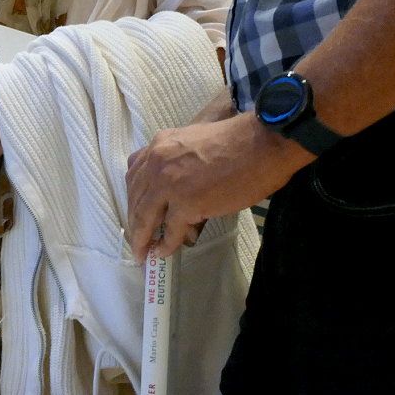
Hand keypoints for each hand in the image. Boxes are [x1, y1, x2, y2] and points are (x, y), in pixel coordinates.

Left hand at [124, 112, 311, 259]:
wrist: (261, 143)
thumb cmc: (238, 141)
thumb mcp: (194, 141)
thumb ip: (177, 161)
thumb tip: (176, 190)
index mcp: (159, 146)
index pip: (134, 177)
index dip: (133, 199)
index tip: (134, 213)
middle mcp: (157, 164)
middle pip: (136, 199)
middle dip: (134, 223)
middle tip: (135, 241)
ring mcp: (169, 185)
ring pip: (145, 218)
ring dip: (142, 239)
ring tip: (143, 254)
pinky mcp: (185, 205)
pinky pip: (170, 231)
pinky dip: (166, 245)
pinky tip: (165, 253)